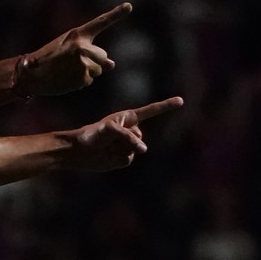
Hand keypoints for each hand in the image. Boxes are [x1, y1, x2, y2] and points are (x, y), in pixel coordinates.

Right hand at [18, 3, 130, 96]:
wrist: (32, 75)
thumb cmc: (48, 60)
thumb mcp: (65, 49)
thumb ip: (89, 53)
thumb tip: (112, 65)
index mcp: (77, 35)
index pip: (100, 23)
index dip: (116, 14)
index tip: (129, 6)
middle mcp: (83, 47)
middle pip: (103, 55)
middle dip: (94, 61)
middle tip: (72, 63)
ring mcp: (84, 63)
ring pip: (98, 70)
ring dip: (87, 72)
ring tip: (68, 71)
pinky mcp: (83, 78)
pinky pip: (89, 80)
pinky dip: (80, 82)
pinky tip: (67, 79)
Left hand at [65, 96, 183, 170]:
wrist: (79, 151)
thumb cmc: (93, 134)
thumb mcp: (110, 129)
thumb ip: (128, 137)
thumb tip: (144, 149)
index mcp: (128, 119)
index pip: (151, 111)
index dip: (166, 106)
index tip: (181, 100)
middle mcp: (131, 131)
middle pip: (138, 137)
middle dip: (124, 139)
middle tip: (108, 138)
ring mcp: (129, 146)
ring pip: (134, 150)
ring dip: (119, 149)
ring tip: (106, 146)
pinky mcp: (124, 158)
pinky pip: (128, 159)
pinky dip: (117, 158)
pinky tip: (107, 155)